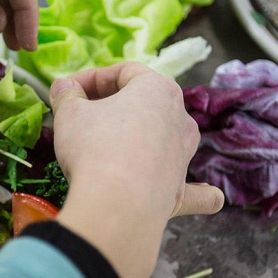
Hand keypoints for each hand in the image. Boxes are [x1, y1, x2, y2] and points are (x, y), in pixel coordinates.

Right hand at [50, 62, 223, 277]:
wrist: (116, 206)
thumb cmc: (94, 148)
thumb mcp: (69, 113)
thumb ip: (67, 95)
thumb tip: (64, 87)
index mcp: (158, 89)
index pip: (123, 72)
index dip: (92, 78)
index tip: (69, 90)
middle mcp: (180, 119)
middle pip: (145, 103)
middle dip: (112, 106)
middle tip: (81, 116)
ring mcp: (185, 155)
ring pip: (167, 137)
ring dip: (143, 137)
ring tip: (110, 147)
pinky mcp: (181, 190)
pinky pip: (195, 189)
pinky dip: (200, 192)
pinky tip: (213, 197)